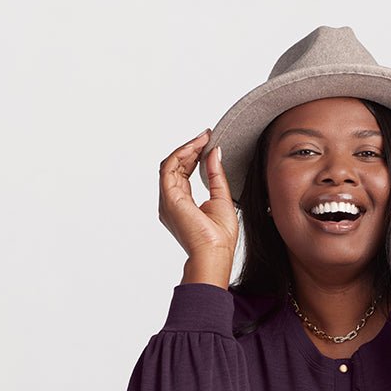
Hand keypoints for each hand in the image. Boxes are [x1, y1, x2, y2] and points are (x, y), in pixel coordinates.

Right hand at [158, 130, 238, 284]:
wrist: (215, 254)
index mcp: (182, 203)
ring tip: (203, 139)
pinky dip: (182, 154)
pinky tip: (196, 147)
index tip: (208, 142)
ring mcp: (168, 200)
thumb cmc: (220, 238)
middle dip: (190, 149)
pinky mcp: (169, 198)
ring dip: (187, 149)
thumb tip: (214, 153)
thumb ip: (216, 175)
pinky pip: (170, 167)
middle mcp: (171, 201)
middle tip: (206, 136)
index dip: (194, 155)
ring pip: (171, 164)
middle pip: (175, 166)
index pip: (183, 172)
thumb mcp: (222, 198)